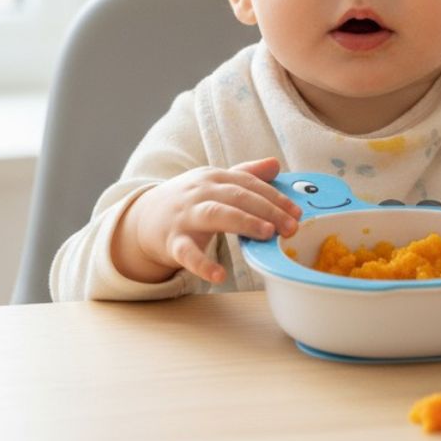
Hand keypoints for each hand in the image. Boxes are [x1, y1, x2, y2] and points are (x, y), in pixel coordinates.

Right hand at [111, 157, 301, 284]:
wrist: (143, 217)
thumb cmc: (188, 201)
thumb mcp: (214, 183)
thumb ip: (245, 174)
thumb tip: (275, 164)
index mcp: (214, 177)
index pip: (249, 183)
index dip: (275, 197)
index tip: (296, 212)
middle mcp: (201, 192)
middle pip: (237, 196)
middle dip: (268, 209)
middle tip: (291, 226)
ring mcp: (185, 215)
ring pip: (216, 214)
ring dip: (244, 222)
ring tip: (267, 234)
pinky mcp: (172, 241)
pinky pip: (187, 252)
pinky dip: (202, 264)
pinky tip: (218, 275)